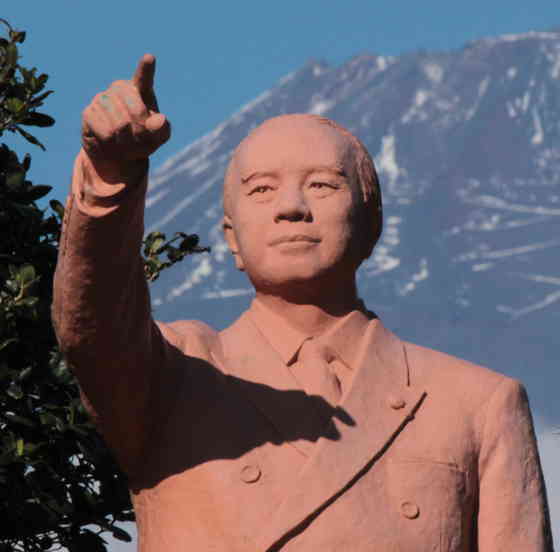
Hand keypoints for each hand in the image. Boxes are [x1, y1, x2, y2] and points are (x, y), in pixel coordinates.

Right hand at [81, 54, 170, 180]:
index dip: (146, 68)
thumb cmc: (142, 140)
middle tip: (138, 139)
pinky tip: (109, 141)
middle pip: (136, 112)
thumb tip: (160, 119)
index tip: (149, 58)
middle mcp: (120, 89)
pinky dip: (112, 143)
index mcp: (141, 90)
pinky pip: (106, 132)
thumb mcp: (158, 137)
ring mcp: (102, 98)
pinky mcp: (89, 112)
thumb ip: (162, 129)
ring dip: (126, 140)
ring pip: (120, 125)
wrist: (117, 153)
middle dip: (141, 131)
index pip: (144, 77)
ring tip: (123, 141)